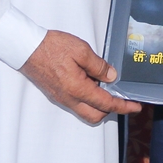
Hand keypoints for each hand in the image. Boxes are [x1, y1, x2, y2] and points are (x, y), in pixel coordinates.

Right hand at [20, 30, 140, 123]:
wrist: (26, 48)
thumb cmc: (52, 47)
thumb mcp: (81, 51)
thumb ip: (99, 66)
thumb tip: (111, 77)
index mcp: (77, 89)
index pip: (106, 103)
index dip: (123, 106)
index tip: (135, 106)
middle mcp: (69, 98)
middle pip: (96, 115)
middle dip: (111, 109)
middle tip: (123, 98)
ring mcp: (62, 98)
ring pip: (85, 110)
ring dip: (99, 103)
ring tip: (106, 84)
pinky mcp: (57, 93)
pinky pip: (77, 103)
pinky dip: (88, 98)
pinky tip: (91, 81)